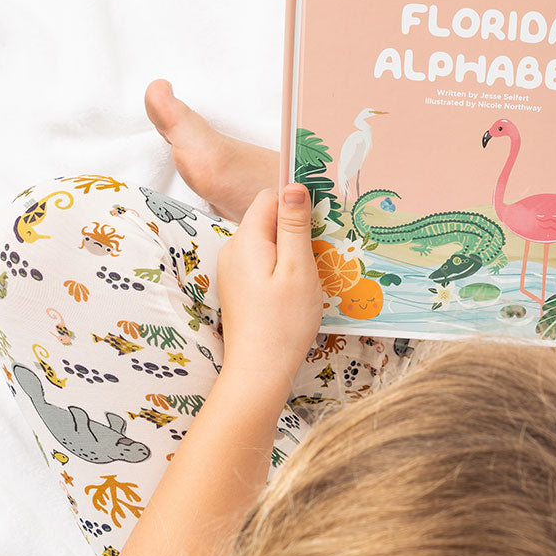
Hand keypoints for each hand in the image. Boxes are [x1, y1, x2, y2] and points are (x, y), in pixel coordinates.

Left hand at [217, 183, 321, 394]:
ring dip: (292, 249)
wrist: (259, 370)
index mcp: (247, 240)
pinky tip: (297, 287)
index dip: (296, 201)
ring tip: (313, 272)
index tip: (321, 218)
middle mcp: (233, 250)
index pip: (269, 197)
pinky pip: (263, 262)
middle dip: (296, 228)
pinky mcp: (239, 287)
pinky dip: (282, 266)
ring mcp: (233, 270)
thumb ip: (294, 225)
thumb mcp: (297, 268)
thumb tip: (294, 185)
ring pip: (267, 242)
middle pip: (267, 219)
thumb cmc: (283, 322)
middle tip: (322, 249)